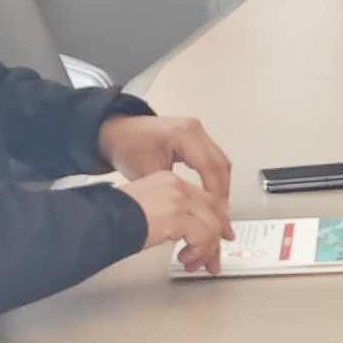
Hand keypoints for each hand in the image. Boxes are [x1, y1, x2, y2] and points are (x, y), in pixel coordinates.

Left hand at [103, 111, 234, 211]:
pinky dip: (217, 177)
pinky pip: (214, 158)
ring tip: (219, 208)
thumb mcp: (147, 172)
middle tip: (222, 214)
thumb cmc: (127, 146)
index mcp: (183, 134)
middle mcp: (194, 129)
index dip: (215, 192)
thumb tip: (187, 211)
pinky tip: (213, 193)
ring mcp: (197, 131)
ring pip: (221, 162)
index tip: (215, 212)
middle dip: (223, 191)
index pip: (210, 167)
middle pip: (221, 164)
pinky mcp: (196, 137)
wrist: (118, 132)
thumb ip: (170, 191)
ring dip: (222, 185)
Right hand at [114, 161, 230, 273]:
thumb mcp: (147, 211)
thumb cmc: (113, 218)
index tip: (219, 237)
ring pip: (212, 226)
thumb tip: (186, 233)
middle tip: (214, 259)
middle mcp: (177, 187)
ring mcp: (178, 200)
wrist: (100, 220)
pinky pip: (202, 236)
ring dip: (206, 251)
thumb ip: (170, 215)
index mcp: (169, 182)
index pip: (205, 199)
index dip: (216, 221)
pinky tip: (185, 259)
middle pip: (213, 211)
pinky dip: (198, 252)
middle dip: (216, 240)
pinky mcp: (176, 216)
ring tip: (193, 263)